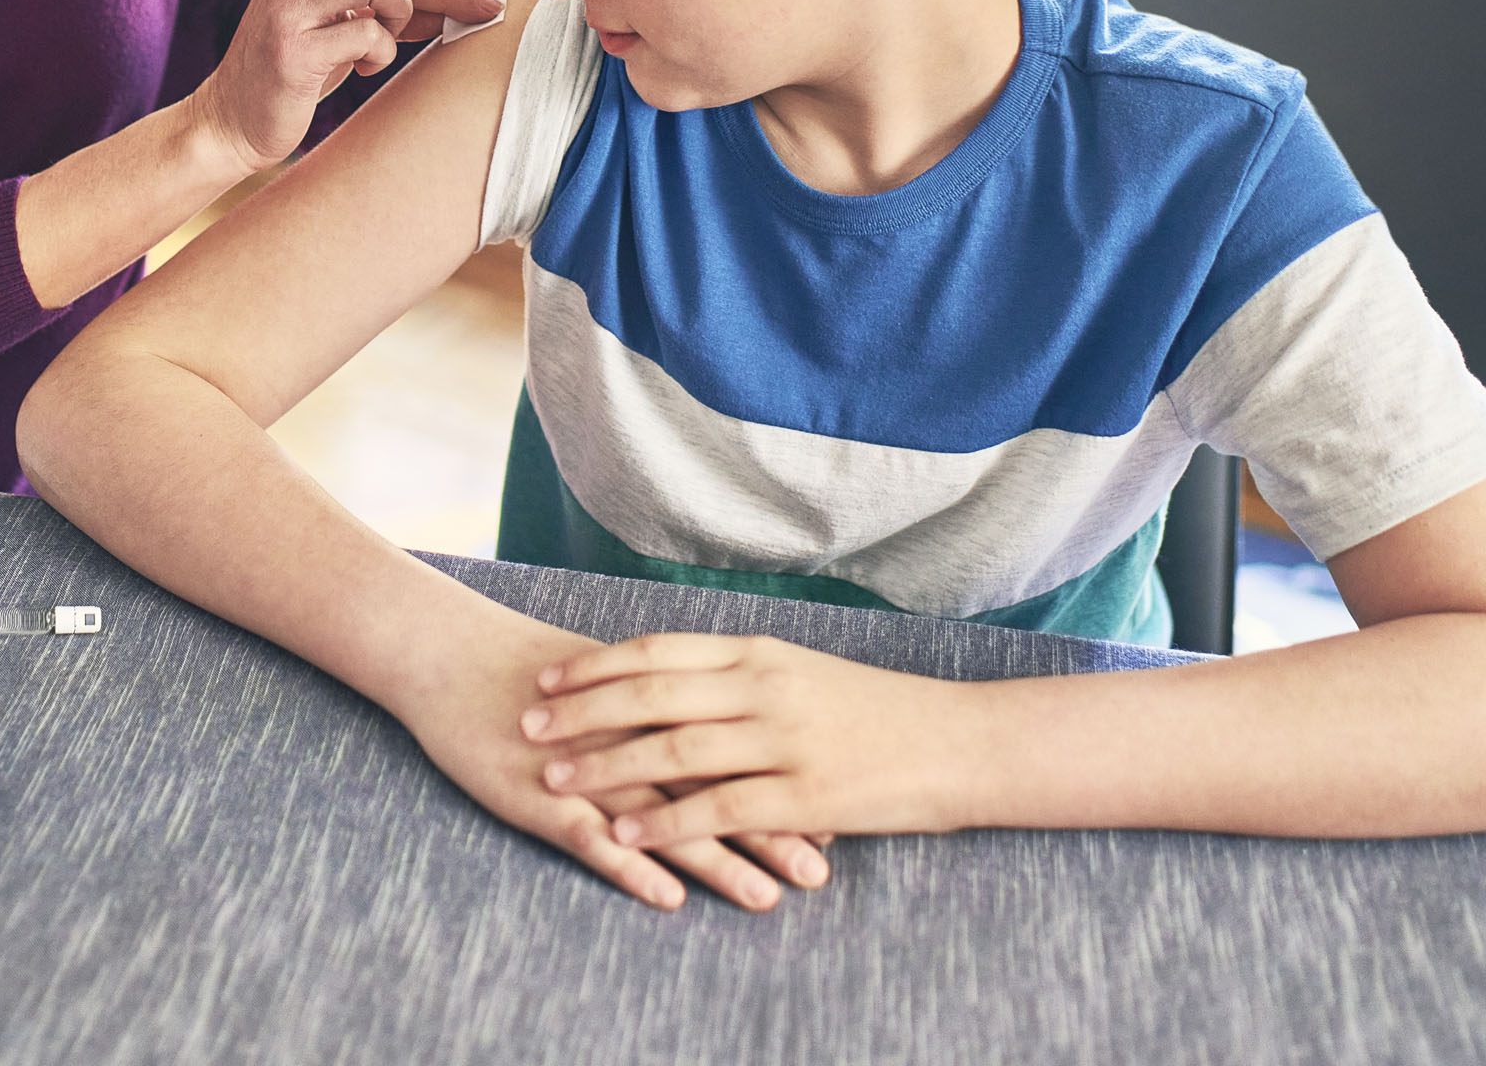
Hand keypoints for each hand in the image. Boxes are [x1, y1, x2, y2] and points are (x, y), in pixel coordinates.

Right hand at [191, 0, 504, 171]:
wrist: (230, 122)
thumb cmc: (292, 74)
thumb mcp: (334, 26)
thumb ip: (379, 6)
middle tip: (489, 5)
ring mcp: (288, 9)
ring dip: (401, 16)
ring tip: (382, 45)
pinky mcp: (294, 49)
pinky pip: (367, 33)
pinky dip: (380, 53)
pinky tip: (363, 69)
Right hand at [389, 618, 833, 912]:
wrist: (446, 652)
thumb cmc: (526, 669)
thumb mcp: (604, 679)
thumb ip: (658, 702)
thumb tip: (717, 723)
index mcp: (647, 700)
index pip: (729, 741)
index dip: (779, 777)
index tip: (837, 813)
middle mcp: (624, 732)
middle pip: (710, 782)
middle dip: (767, 825)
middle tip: (822, 867)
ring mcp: (581, 765)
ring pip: (660, 814)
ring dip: (716, 857)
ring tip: (766, 896)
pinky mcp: (535, 794)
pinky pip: (589, 835)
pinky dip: (631, 864)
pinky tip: (666, 896)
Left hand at [523, 633, 974, 848]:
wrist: (960, 743)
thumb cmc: (878, 712)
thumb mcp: (804, 675)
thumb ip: (741, 677)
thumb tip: (674, 681)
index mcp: (760, 653)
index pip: (658, 650)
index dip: (596, 665)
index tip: (546, 677)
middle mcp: (764, 688)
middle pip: (652, 693)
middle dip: (580, 710)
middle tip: (526, 723)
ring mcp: (785, 741)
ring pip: (674, 751)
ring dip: (606, 766)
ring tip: (554, 779)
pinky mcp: (807, 795)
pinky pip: (720, 809)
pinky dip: (666, 823)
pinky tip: (625, 834)